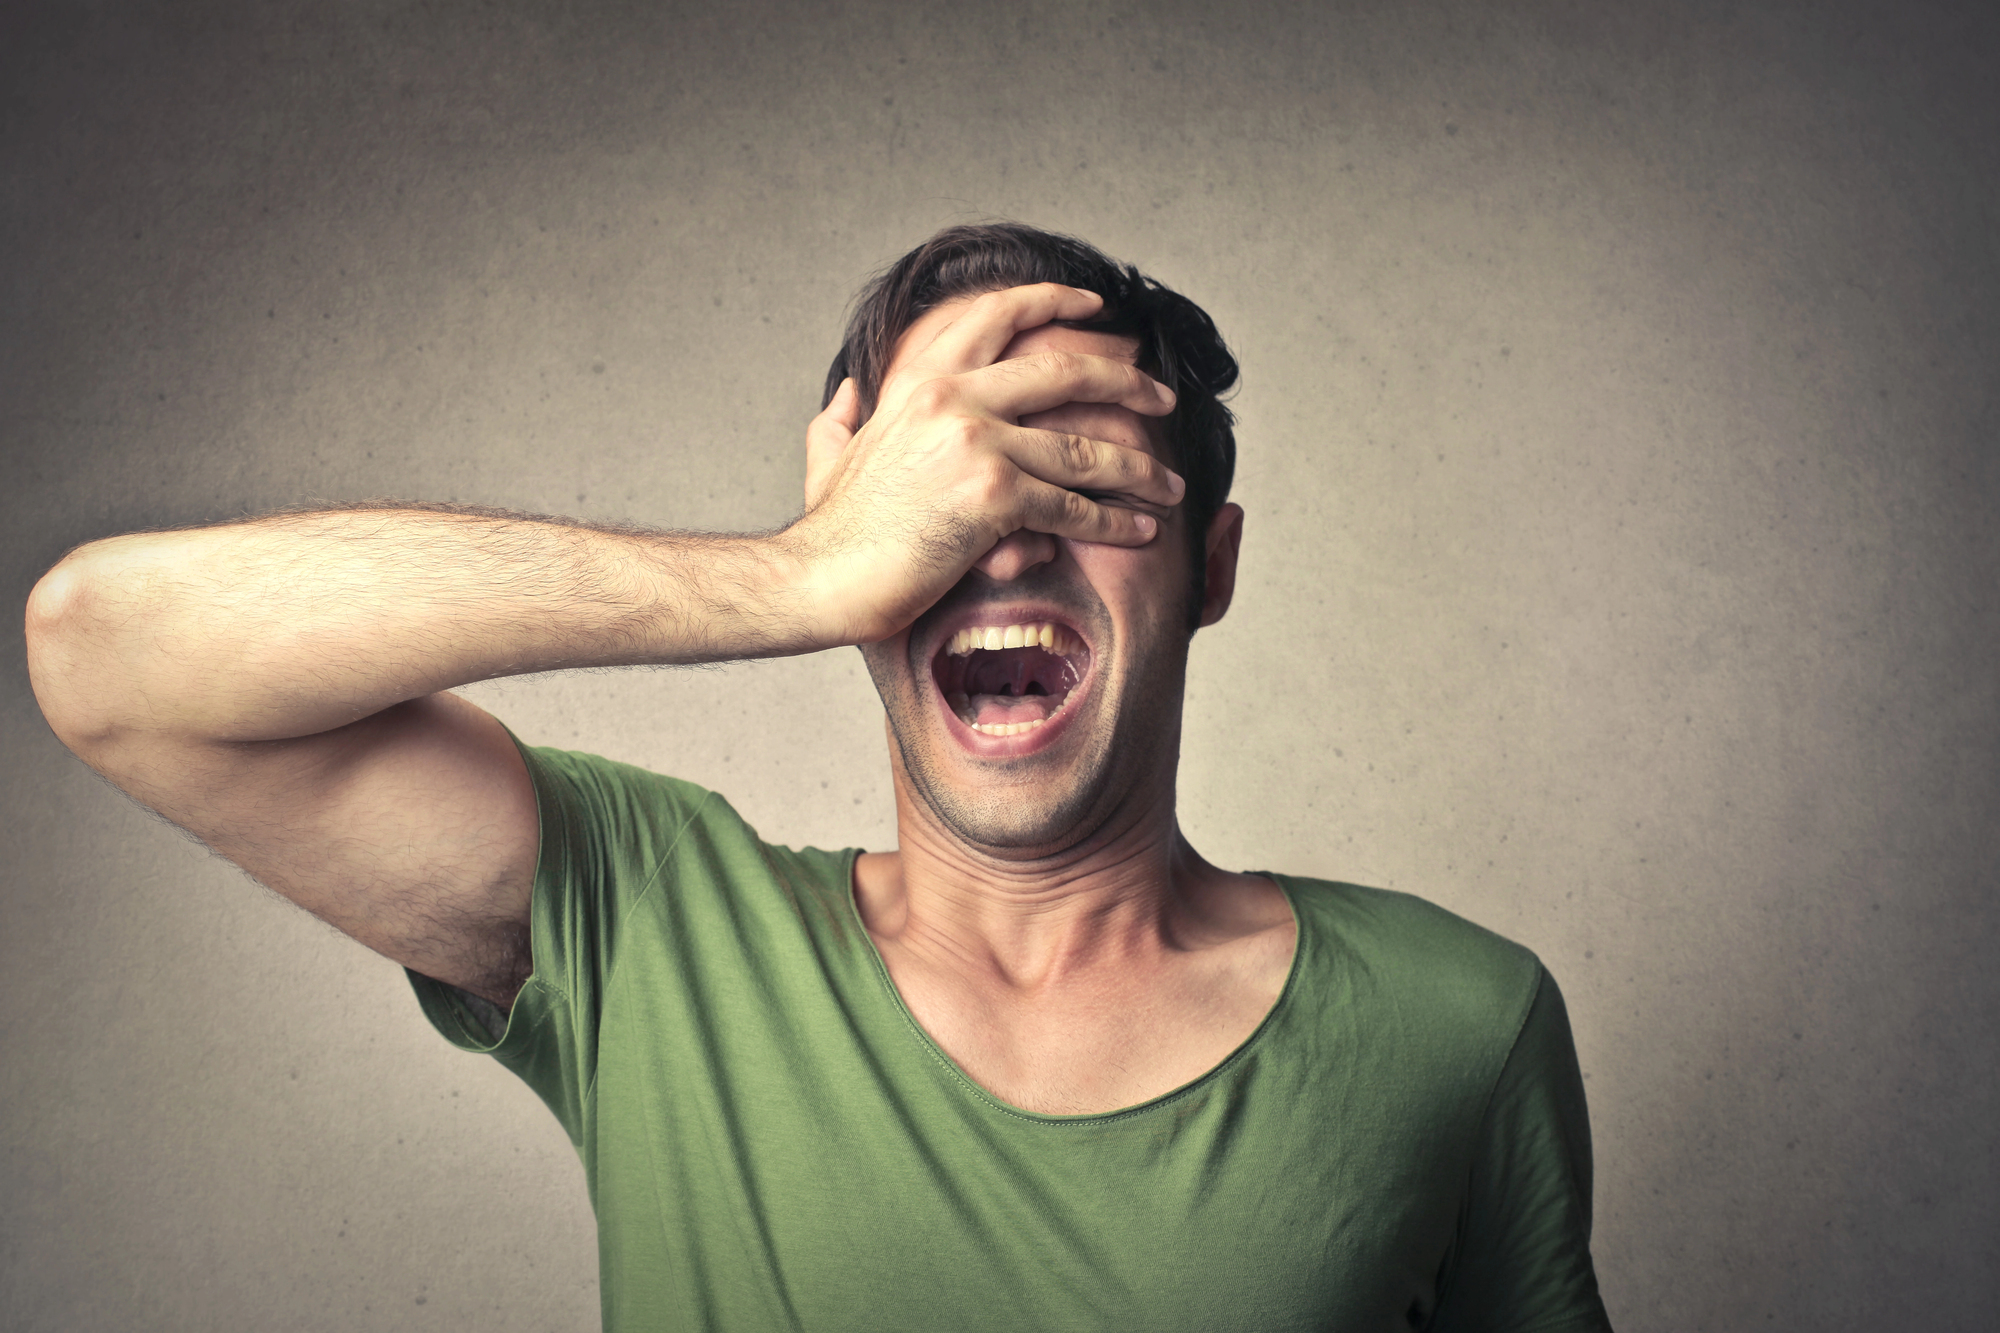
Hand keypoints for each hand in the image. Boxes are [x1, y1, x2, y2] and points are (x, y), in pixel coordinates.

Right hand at [786, 284, 1182, 644]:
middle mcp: (952, 396)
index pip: (997, 315)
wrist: (821, 576)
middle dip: (1126, 383)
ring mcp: (976, 442)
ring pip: (1083, 447)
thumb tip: (847, 390)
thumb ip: (840, 417)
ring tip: (1169, 484)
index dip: (1054, 301)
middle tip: (1161, 398)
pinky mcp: (995, 496)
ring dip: (1137, 468)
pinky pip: (1073, 506)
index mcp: (919, 378)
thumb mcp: (829, 454)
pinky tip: (1140, 530)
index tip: (1097, 308)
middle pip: (1064, 371)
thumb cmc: (833, 529)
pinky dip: (1113, 521)